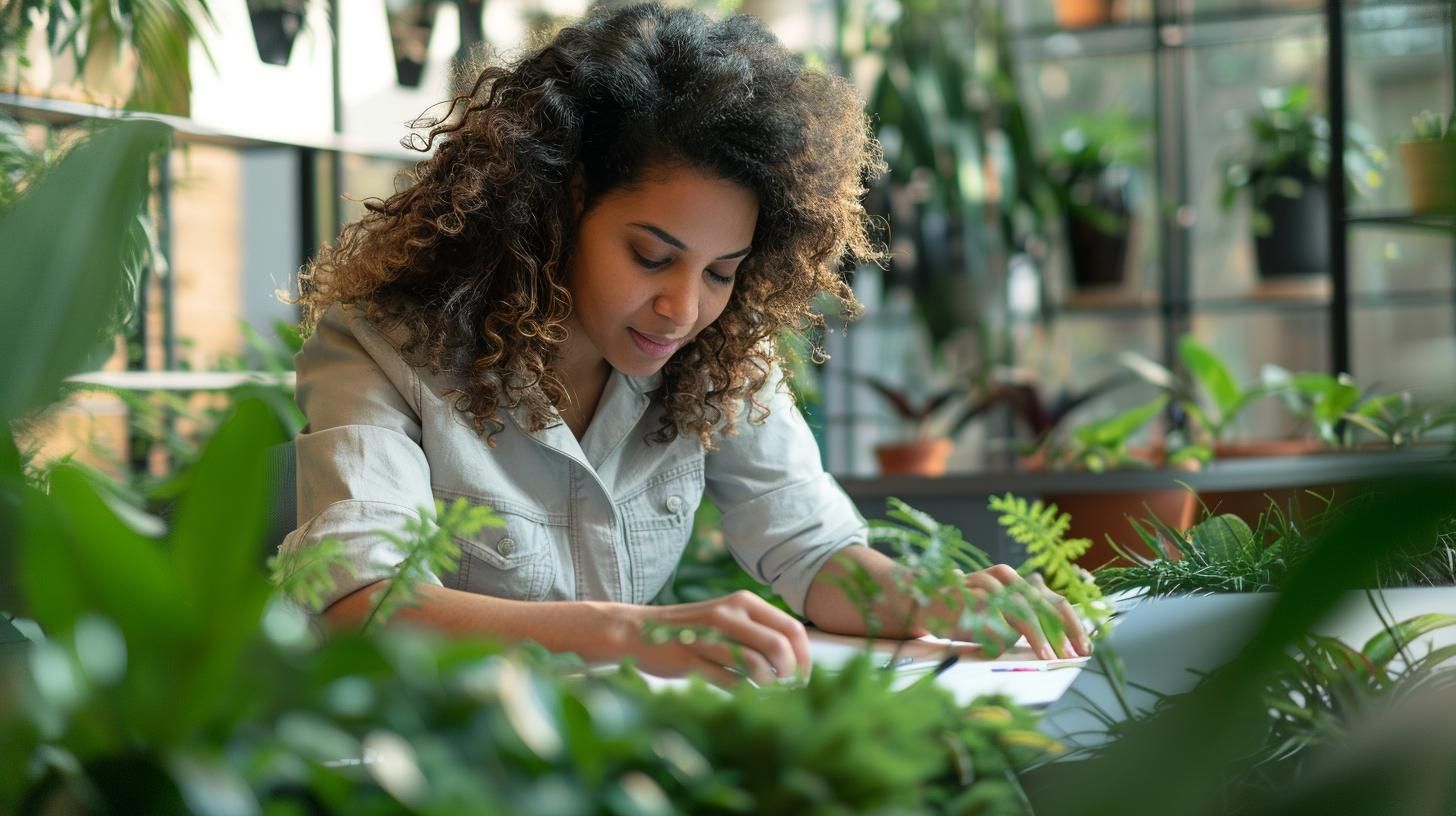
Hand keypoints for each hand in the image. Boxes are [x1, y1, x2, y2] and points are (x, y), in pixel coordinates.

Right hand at [607, 590, 810, 687]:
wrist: (638, 630)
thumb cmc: (692, 629)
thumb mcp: (728, 617)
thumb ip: (759, 632)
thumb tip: (795, 662)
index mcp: (744, 602)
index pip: (792, 628)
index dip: (804, 657)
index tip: (802, 677)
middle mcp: (729, 614)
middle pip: (779, 647)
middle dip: (790, 674)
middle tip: (786, 689)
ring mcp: (709, 636)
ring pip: (756, 665)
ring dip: (767, 686)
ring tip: (764, 692)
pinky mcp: (692, 659)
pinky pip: (730, 682)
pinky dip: (744, 693)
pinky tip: (743, 694)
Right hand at [916, 564, 1091, 659]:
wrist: (926, 601)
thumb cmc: (969, 613)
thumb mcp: (1001, 616)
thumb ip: (1027, 622)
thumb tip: (1067, 643)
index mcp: (1017, 581)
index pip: (1053, 601)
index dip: (1072, 626)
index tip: (1084, 649)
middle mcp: (1003, 578)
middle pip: (1041, 604)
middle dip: (1059, 632)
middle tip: (1069, 655)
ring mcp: (984, 586)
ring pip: (1020, 610)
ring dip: (1037, 636)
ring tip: (1046, 656)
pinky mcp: (965, 597)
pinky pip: (990, 619)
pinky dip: (998, 637)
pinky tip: (998, 649)